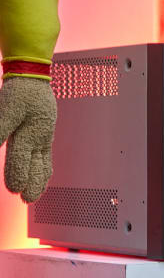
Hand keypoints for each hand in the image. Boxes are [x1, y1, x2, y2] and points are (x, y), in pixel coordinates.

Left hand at [0, 77, 56, 202]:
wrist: (33, 77)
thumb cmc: (20, 91)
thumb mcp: (7, 109)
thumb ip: (1, 129)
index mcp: (31, 132)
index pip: (21, 159)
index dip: (17, 175)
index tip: (14, 191)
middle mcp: (40, 138)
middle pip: (36, 166)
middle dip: (32, 184)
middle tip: (28, 200)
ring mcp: (44, 137)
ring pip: (44, 164)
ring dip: (40, 181)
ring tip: (35, 195)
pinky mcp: (44, 134)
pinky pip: (46, 157)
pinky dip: (45, 170)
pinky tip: (44, 176)